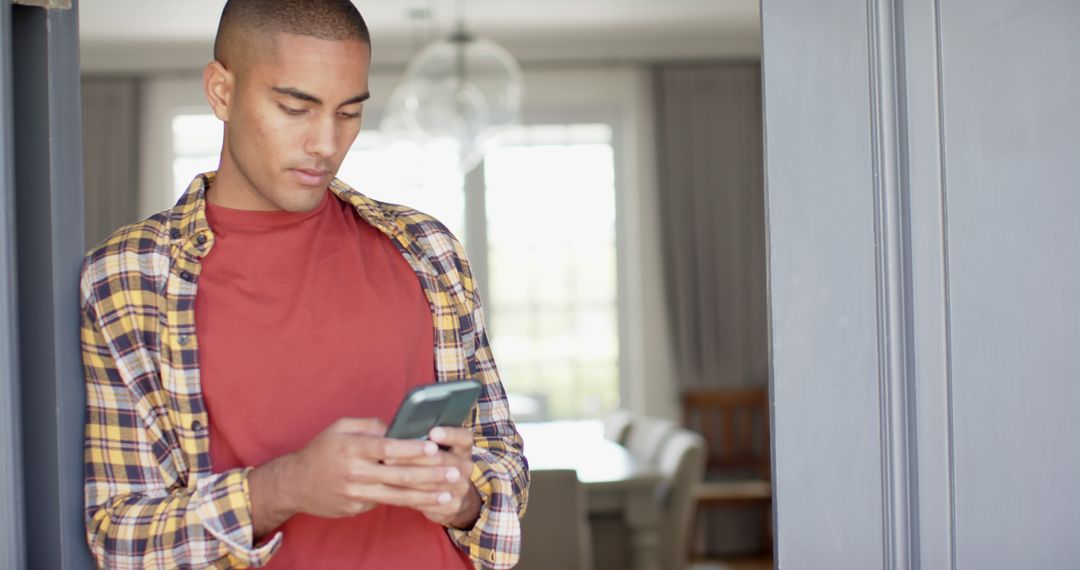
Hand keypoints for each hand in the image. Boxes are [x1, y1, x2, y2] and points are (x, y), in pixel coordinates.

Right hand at [248, 418, 459, 536]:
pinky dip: (408, 502)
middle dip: (430, 475)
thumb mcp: (340, 427)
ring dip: (425, 496)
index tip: (435, 448)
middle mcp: (354, 472)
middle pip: (398, 475)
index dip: (412, 449)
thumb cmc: (322, 450)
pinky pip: (385, 502)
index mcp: (352, 447)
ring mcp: (355, 493)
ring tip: (447, 494)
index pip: (387, 448)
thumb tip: (398, 427)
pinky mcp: (356, 508)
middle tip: (453, 472)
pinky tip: (427, 501)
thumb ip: (369, 424)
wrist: (294, 484)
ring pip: (397, 495)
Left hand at [389, 426, 482, 529]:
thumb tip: (397, 433)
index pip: (463, 437)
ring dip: (408, 477)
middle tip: (389, 456)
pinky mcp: (453, 505)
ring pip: (433, 482)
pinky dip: (410, 495)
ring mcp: (462, 487)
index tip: (433, 432)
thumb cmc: (437, 463)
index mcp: (464, 447)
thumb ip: (424, 440)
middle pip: (442, 460)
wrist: (454, 494)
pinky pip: (430, 501)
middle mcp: (466, 466)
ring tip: (387, 473)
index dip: (449, 434)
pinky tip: (393, 490)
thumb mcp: (438, 447)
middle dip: (414, 458)